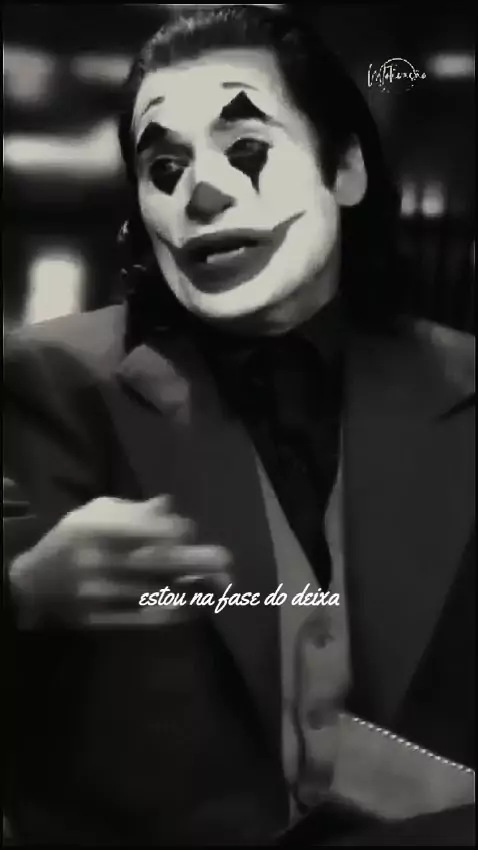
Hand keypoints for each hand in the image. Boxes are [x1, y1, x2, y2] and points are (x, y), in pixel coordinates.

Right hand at [9, 495, 231, 627]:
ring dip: (193, 590)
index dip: (174, 531)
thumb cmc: (73, 539)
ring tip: (222, 586)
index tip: (188, 532)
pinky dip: (174, 613)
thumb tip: (171, 507)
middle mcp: (99, 561)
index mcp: (95, 528)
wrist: (35, 583)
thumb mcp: (96, 512)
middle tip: (226, 562)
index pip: (145, 529)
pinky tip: (195, 606)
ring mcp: (100, 594)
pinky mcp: (102, 620)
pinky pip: (145, 618)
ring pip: (157, 593)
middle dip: (196, 561)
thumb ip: (134, 510)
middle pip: (156, 562)